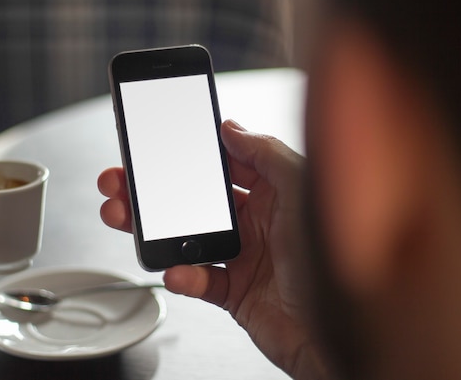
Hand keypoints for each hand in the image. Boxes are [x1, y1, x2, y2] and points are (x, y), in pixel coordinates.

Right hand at [98, 120, 327, 378]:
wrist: (337, 333)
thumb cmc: (333, 260)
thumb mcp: (302, 188)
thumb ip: (267, 152)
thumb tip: (232, 128)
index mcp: (275, 193)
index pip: (224, 166)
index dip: (191, 155)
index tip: (159, 148)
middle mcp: (258, 223)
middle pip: (195, 200)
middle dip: (155, 191)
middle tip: (123, 180)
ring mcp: (244, 257)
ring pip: (187, 237)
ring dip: (153, 229)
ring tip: (124, 217)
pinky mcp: (234, 292)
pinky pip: (199, 279)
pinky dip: (182, 275)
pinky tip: (177, 270)